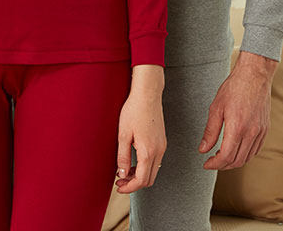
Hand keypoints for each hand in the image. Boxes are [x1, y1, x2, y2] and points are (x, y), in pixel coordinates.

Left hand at [115, 65, 166, 192]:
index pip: (141, 180)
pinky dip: (145, 166)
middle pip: (149, 179)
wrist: (147, 94)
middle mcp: (159, 151)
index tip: (119, 187)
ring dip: (140, 175)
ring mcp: (162, 146)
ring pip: (153, 171)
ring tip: (125, 171)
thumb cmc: (134, 110)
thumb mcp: (123, 134)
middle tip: (120, 181)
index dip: (129, 188)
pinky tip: (134, 161)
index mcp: (149, 151)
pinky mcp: (162, 141)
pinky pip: (156, 161)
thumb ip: (123, 156)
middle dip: (134, 184)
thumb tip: (122, 173)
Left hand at [199, 50, 276, 169]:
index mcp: (237, 128)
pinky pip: (256, 150)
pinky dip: (245, 155)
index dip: (214, 164)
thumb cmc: (234, 88)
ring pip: (247, 158)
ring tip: (222, 156)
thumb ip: (210, 131)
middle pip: (237, 161)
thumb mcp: (216, 107)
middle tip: (212, 161)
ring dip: (234, 162)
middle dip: (223, 165)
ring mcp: (260, 132)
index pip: (226, 157)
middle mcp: (251, 133)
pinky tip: (236, 149)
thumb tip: (202, 149)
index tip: (206, 163)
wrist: (254, 75)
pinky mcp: (265, 129)